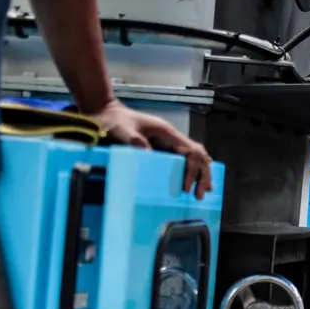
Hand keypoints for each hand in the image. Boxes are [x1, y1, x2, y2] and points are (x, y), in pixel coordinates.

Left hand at [89, 100, 213, 199]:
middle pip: (198, 155)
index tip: (186, 187)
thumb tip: (149, 154)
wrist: (107, 113)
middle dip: (202, 175)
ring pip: (194, 158)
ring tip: (201, 193)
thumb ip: (133, 140)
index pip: (191, 151)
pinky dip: (191, 172)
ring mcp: (169, 142)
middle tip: (200, 195)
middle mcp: (172, 137)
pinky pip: (183, 161)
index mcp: (167, 132)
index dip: (193, 169)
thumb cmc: (114, 120)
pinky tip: (193, 184)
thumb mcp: (121, 129)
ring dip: (200, 175)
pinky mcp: (163, 148)